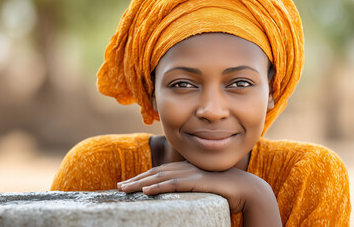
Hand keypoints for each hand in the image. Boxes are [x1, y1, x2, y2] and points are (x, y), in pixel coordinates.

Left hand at [117, 161, 281, 226]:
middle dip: (135, 180)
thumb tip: (174, 199)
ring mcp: (191, 174)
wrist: (247, 190)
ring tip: (125, 189)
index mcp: (186, 170)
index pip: (159, 173)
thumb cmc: (225, 192)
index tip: (128, 184)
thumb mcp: (201, 191)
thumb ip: (188, 190)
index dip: (142, 178)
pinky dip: (159, 187)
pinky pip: (174, 184)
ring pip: (160, 177)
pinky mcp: (198, 182)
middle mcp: (186, 169)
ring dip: (140, 183)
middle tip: (119, 186)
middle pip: (155, 173)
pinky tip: (146, 192)